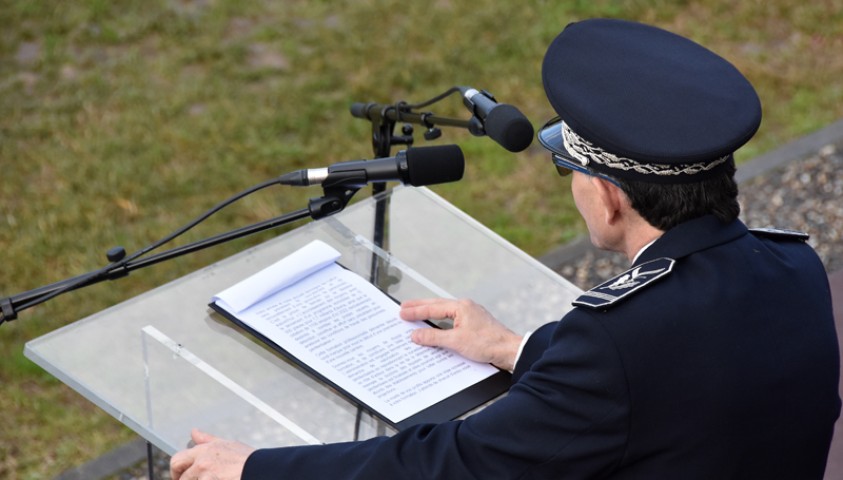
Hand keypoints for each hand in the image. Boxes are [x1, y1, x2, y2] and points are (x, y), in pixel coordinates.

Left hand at [170, 428, 254, 479]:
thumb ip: (208, 440)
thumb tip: (194, 432)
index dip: (176, 470)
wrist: (261, 470)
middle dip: (179, 478)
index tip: (181, 476)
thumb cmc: (249, 460)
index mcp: (206, 449)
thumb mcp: (228, 445)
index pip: (178, 458)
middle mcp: (203, 461)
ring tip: (215, 477)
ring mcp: (206, 475)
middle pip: (178, 471)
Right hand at [400, 298, 522, 370]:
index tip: (402, 313)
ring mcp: (470, 316)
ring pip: (445, 312)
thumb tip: (417, 334)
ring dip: (430, 313)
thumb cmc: (489, 343)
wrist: (509, 350)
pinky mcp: (474, 325)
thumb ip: (434, 337)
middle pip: (437, 305)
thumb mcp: (456, 341)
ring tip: (416, 314)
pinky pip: (452, 320)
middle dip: (420, 307)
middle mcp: (466, 308)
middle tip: (404, 307)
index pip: (432, 308)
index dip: (416, 311)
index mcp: (461, 307)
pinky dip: (440, 322)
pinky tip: (436, 326)